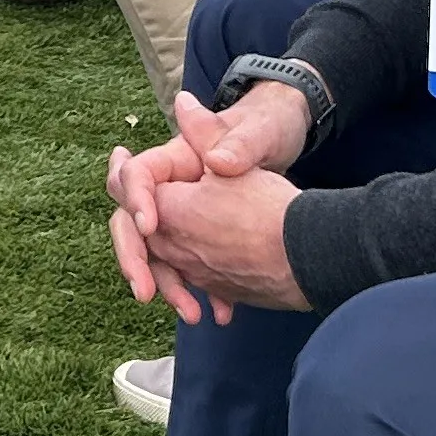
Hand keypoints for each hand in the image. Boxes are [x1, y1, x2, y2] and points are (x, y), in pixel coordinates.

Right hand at [105, 88, 314, 322]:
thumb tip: (197, 122)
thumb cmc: (272, 134)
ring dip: (170, 286)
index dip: (137, 200)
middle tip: (144, 291)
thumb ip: (231, 139)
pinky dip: (202, 293)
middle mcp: (172, 192)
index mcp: (175, 161)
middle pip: (135, 226)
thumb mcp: (258, 134)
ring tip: (192, 314)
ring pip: (159, 257)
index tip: (151, 226)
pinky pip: (189, 272)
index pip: (137, 177)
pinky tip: (223, 314)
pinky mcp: (203, 244)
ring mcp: (185, 221)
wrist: (300, 159)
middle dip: (136, 258)